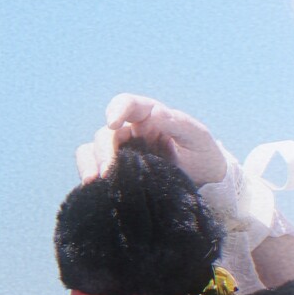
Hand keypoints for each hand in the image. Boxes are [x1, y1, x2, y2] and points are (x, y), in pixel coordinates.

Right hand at [75, 93, 231, 185]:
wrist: (206, 186)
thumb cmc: (202, 155)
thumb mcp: (198, 137)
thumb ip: (178, 123)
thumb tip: (155, 113)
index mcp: (149, 117)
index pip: (127, 104)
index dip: (117, 110)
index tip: (113, 123)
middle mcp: (131, 134)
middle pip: (106, 134)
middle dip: (104, 150)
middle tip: (108, 172)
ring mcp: (122, 155)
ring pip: (92, 151)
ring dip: (91, 164)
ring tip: (95, 182)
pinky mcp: (117, 175)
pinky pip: (92, 171)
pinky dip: (88, 176)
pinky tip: (94, 190)